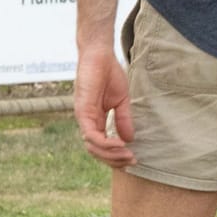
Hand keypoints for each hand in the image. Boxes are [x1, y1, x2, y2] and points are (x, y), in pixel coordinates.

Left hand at [73, 40, 134, 166]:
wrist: (100, 55)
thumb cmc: (109, 74)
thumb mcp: (121, 101)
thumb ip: (123, 120)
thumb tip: (129, 140)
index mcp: (96, 120)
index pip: (102, 146)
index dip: (117, 156)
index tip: (134, 158)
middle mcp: (87, 121)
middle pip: (96, 151)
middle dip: (114, 160)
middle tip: (132, 161)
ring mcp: (84, 117)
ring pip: (93, 147)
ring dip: (111, 155)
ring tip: (127, 154)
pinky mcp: (83, 111)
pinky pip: (92, 135)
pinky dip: (106, 143)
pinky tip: (120, 144)